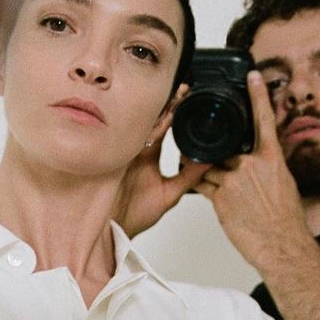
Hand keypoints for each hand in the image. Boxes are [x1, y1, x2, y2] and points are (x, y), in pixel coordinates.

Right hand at [114, 87, 210, 237]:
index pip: (165, 130)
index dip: (176, 115)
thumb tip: (209, 162)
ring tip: (170, 95)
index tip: (189, 99)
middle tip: (182, 89)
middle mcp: (136, 151)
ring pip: (140, 125)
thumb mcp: (169, 195)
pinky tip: (150, 114)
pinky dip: (138, 125)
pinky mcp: (114, 156)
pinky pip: (127, 136)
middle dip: (167, 106)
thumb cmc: (135, 216)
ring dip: (154, 111)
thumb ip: (189, 177)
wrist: (111, 230)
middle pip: (152, 122)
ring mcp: (124, 151)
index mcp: (149, 158)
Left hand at [193, 71, 308, 273]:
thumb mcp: (284, 184)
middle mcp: (252, 165)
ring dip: (208, 173)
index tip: (252, 76)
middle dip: (222, 157)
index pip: (263, 120)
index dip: (257, 96)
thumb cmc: (285, 220)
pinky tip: (215, 198)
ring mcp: (234, 180)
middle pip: (225, 148)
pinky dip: (202, 187)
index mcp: (271, 159)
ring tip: (224, 189)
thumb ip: (268, 167)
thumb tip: (262, 160)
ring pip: (209, 166)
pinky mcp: (220, 197)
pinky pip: (201, 185)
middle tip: (229, 172)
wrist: (280, 244)